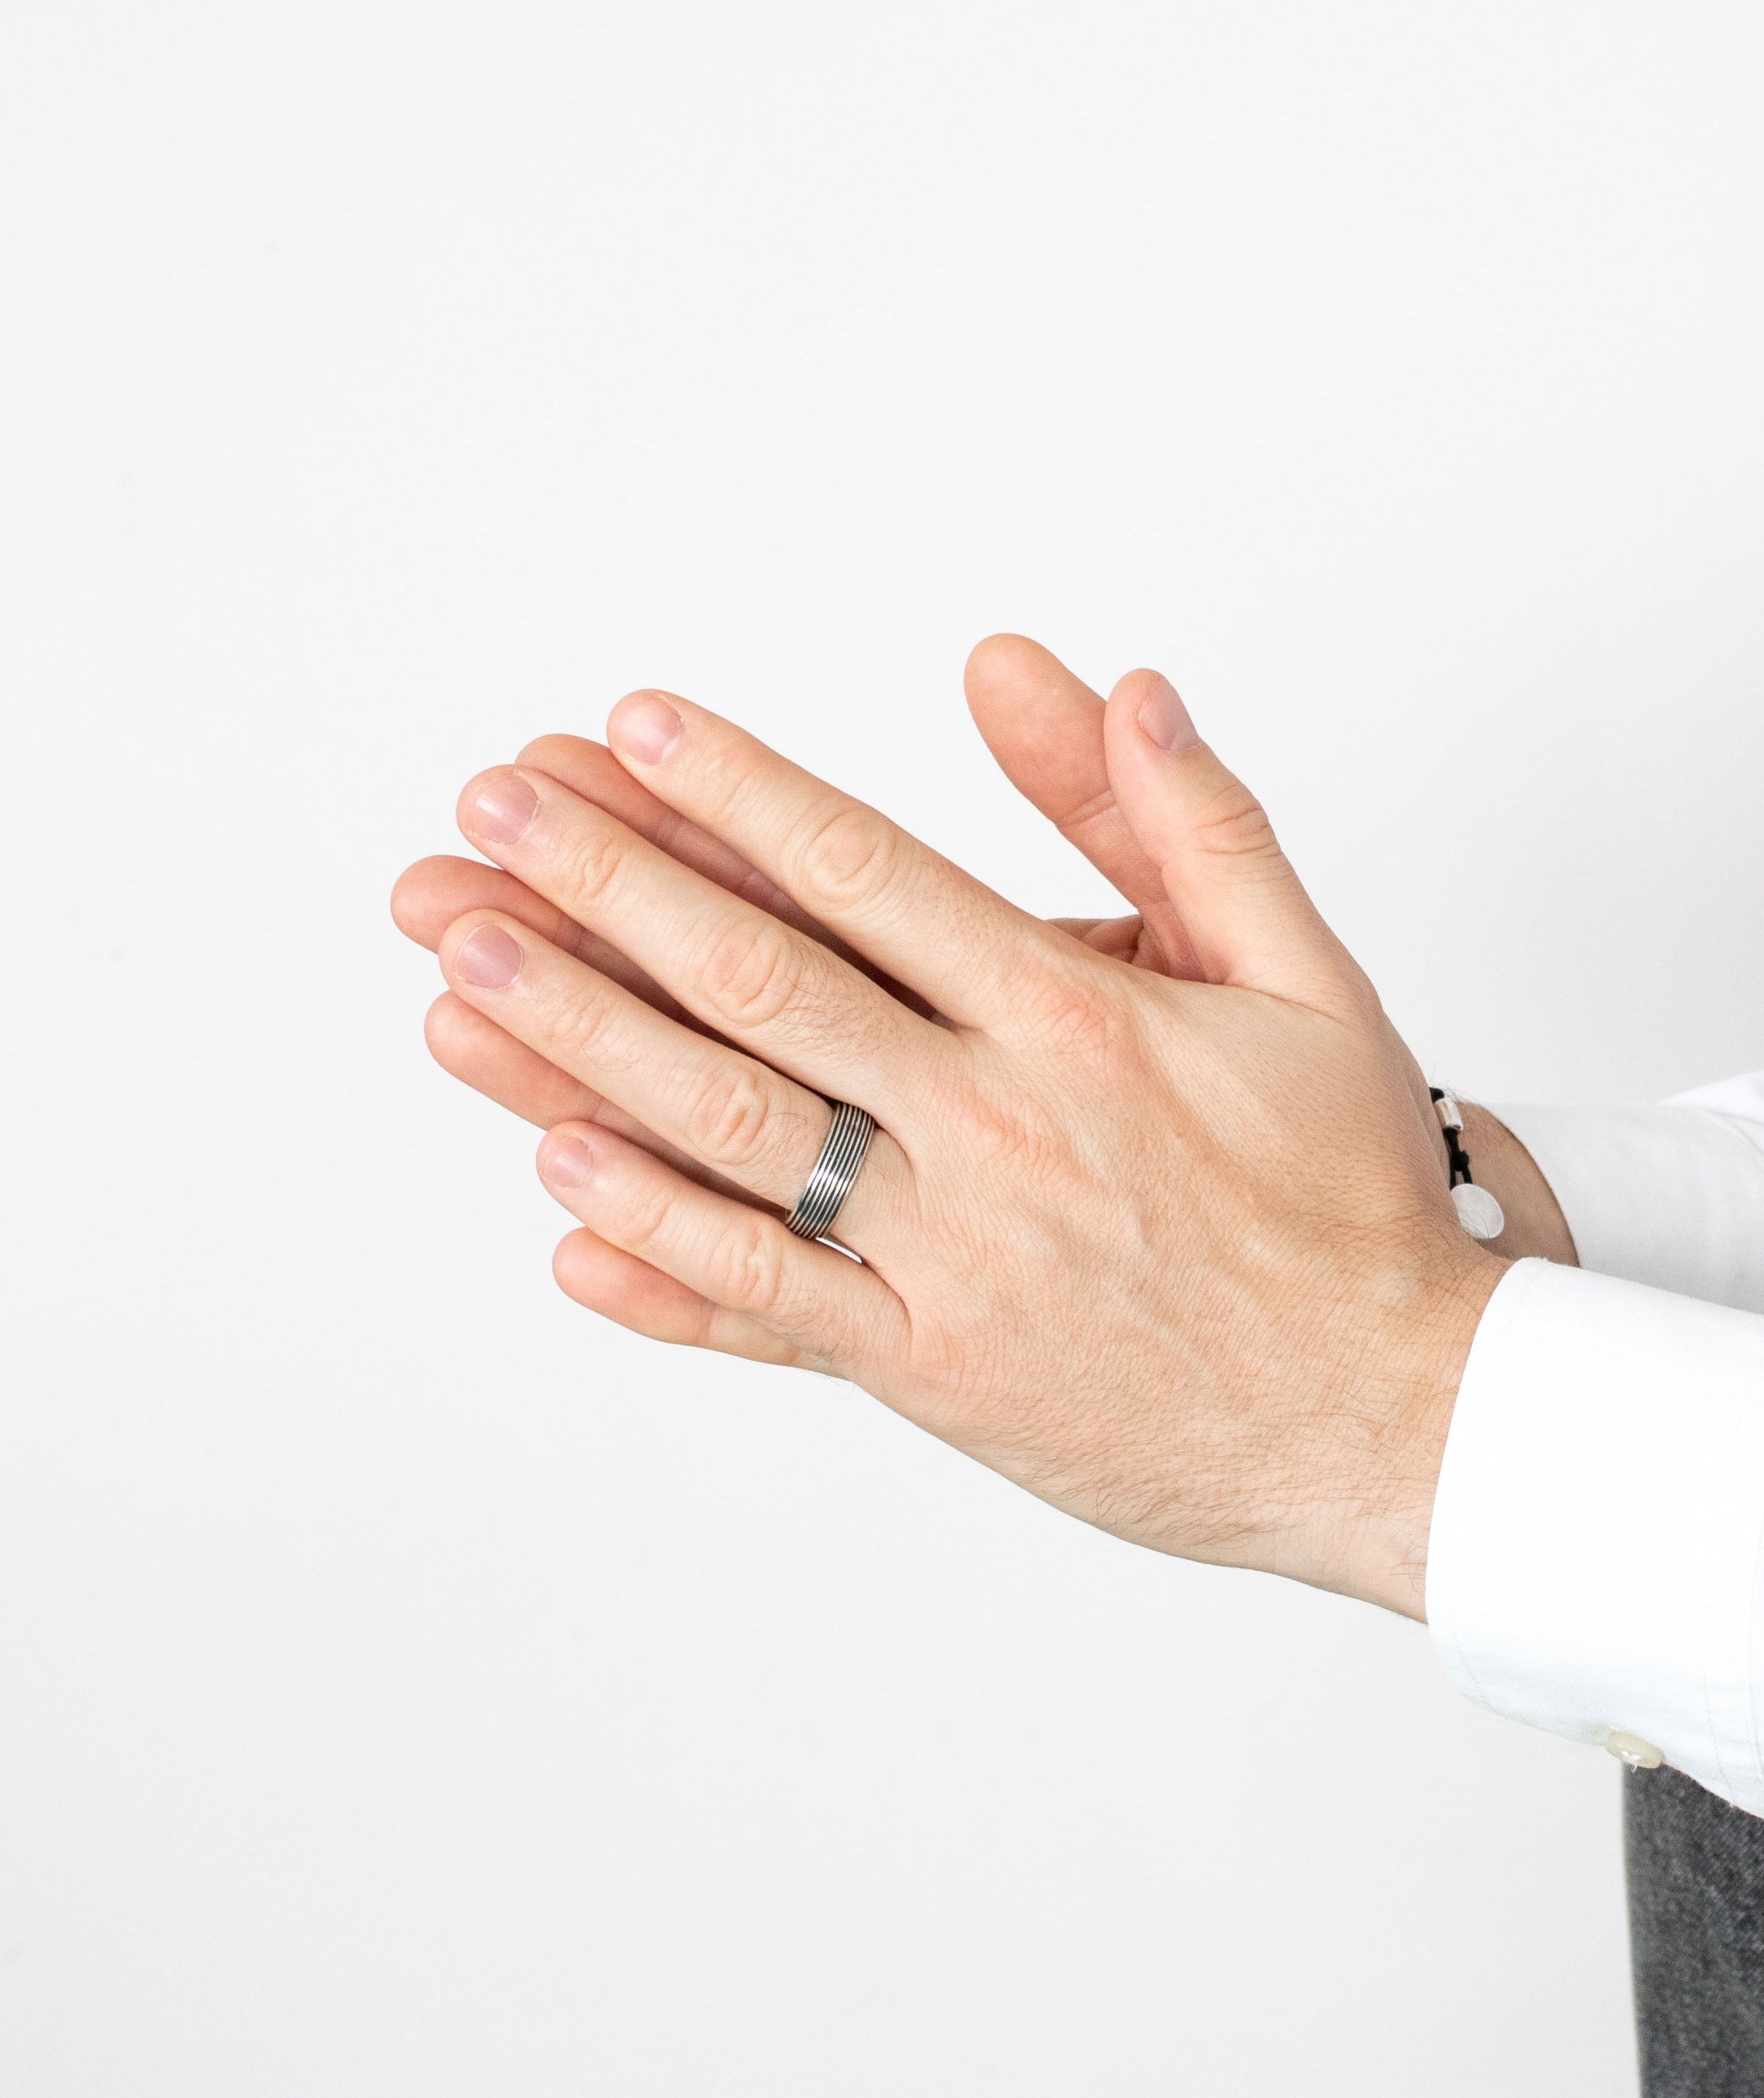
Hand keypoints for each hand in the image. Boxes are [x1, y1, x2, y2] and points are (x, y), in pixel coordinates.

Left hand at [406, 666, 1507, 1618]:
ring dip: (584, 1048)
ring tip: (460, 975)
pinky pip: (770, 1304)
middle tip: (488, 818)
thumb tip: (1113, 682)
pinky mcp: (935, 1372)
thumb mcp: (1305, 980)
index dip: (737, 788)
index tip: (629, 728)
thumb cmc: (1344, 1197)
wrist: (1389, 1415)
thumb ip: (1196, 824)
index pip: (869, 870)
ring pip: (737, 1137)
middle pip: (767, 983)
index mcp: (1078, 1018)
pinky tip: (555, 1189)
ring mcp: (953, 1258)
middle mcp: (999, 1127)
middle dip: (609, 889)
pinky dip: (658, 1250)